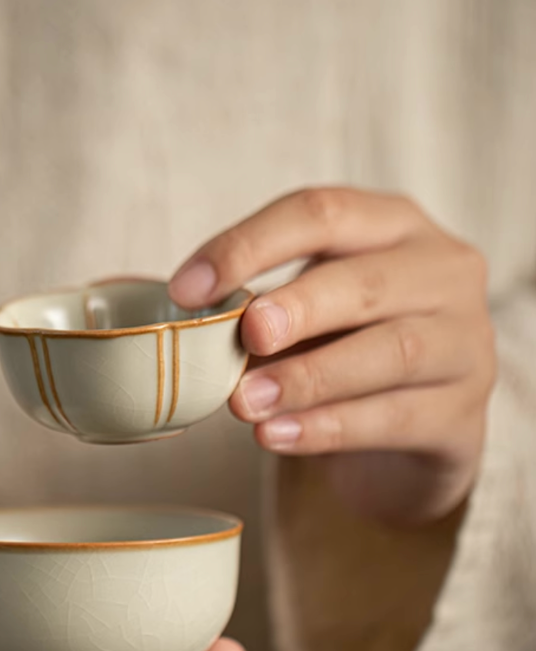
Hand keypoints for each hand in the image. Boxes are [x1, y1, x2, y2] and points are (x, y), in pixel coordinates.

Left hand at [169, 187, 496, 524]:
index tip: (185, 290)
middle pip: (367, 280)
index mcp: (391, 226)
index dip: (249, 245)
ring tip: (245, 403)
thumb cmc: (343, 350)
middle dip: (299, 307)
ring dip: (310, 377)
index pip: (321, 213)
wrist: (407, 434)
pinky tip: (279, 436)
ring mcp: (465, 342)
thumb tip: (184, 319)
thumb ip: (257, 309)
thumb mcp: (304, 314)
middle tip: (245, 335)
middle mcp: (442, 271)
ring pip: (392, 351)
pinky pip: (397, 418)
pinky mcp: (463, 415)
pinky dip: (330, 428)